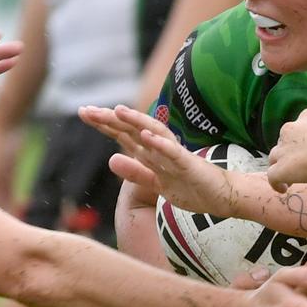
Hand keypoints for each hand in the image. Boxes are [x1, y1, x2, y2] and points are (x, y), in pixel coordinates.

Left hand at [80, 104, 234, 212]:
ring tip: (117, 111)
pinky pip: (173, 153)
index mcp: (152, 152)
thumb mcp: (156, 183)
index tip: (84, 112)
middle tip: (86, 110)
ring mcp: (175, 155)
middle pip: (133, 130)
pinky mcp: (189, 165)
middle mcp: (161, 148)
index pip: (124, 134)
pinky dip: (159, 144)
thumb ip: (135, 172)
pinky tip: (145, 135)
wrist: (222, 196)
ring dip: (136, 122)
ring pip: (153, 134)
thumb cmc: (191, 188)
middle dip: (110, 119)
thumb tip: (111, 159)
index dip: (104, 123)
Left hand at [268, 104, 306, 191]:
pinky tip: (283, 189)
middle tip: (303, 163)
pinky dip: (276, 183)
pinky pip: (273, 177)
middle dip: (292, 150)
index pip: (300, 127)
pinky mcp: (282, 169)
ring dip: (282, 165)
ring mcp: (284, 150)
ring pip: (275, 157)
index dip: (304, 139)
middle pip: (285, 141)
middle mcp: (291, 130)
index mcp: (306, 117)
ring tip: (290, 177)